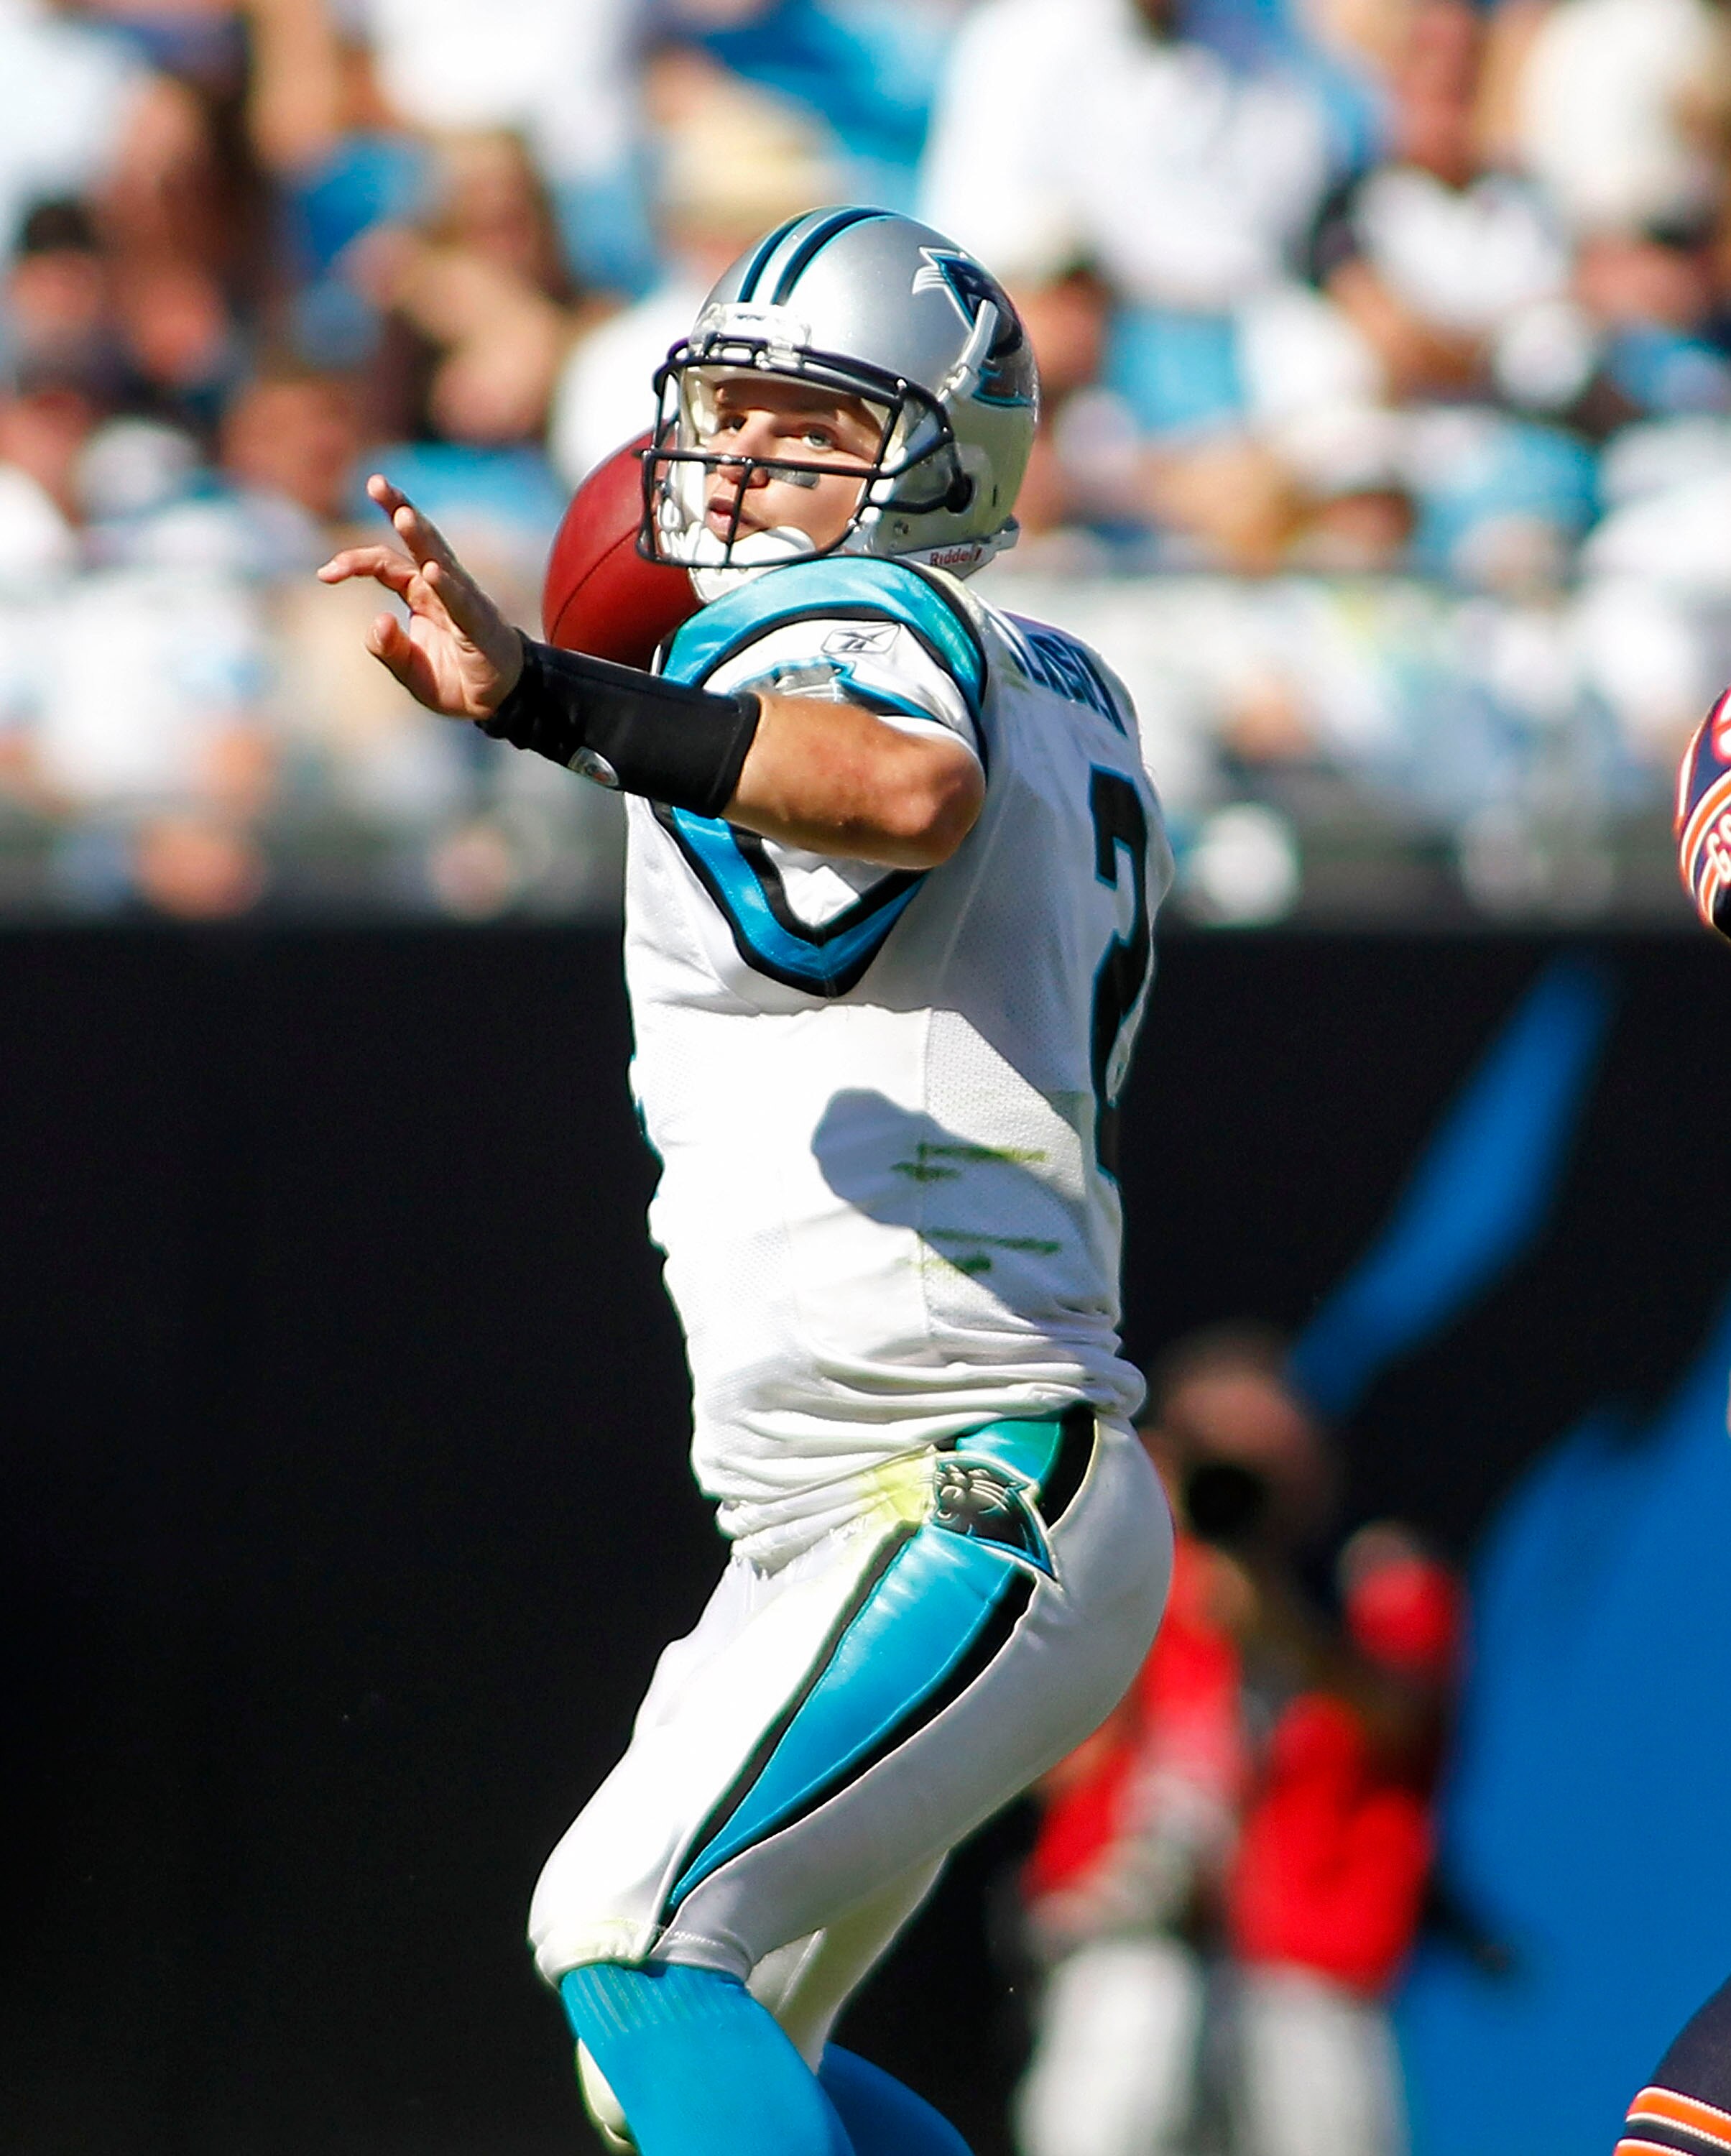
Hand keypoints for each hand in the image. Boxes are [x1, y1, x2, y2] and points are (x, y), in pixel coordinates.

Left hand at [317, 474, 523, 718]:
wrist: (501, 702)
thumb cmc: (456, 680)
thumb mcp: (411, 671)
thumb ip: (388, 649)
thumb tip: (378, 621)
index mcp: (420, 593)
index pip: (385, 563)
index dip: (354, 562)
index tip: (323, 574)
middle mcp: (441, 588)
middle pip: (418, 540)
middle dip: (398, 508)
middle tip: (376, 482)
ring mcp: (463, 602)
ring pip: (440, 561)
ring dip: (421, 537)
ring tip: (403, 514)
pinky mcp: (479, 627)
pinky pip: (461, 603)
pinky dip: (446, 587)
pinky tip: (432, 572)